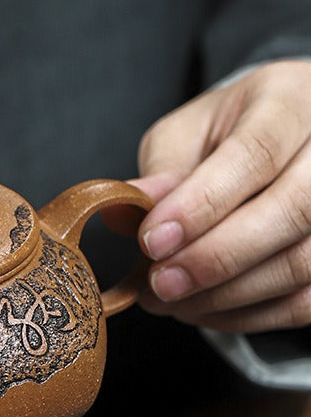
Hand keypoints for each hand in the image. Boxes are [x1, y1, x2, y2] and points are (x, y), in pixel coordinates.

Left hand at [132, 59, 310, 333]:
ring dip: (229, 295)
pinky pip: (310, 300)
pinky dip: (252, 316)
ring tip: (170, 301)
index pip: (255, 154)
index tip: (151, 242)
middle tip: (160, 284)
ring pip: (306, 262)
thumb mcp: (185, 135)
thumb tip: (125, 216)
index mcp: (288, 100)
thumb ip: (162, 173)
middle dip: (217, 257)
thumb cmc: (226, 135)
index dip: (201, 204)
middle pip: (294, 210)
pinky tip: (205, 310)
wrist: (279, 141)